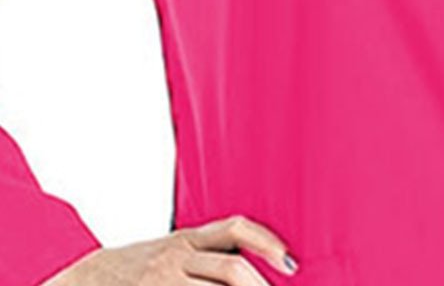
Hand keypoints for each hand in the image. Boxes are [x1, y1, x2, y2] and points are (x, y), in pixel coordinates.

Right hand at [43, 214, 300, 284]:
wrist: (84, 276)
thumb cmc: (139, 269)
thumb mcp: (173, 251)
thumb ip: (207, 254)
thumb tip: (250, 268)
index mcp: (187, 239)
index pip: (236, 230)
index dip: (267, 243)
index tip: (292, 264)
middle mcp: (176, 256)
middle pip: (231, 270)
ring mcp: (163, 280)